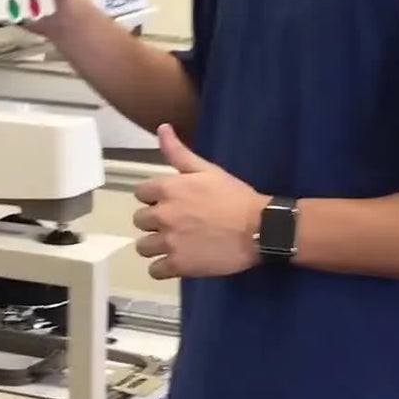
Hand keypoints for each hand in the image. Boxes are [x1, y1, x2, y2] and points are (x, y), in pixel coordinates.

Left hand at [132, 124, 270, 279]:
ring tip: (175, 244)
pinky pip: (154, 270)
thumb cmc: (235, 196)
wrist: (259, 228)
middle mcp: (162, 215)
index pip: (140, 193)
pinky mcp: (178, 265)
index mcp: (167, 189)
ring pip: (143, 247)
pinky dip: (162, 268)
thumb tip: (161, 128)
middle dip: (154, 221)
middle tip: (177, 223)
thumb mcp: (208, 169)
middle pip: (139, 221)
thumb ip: (179, 152)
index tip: (170, 202)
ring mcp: (169, 242)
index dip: (154, 198)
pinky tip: (176, 261)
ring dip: (155, 245)